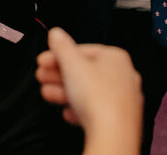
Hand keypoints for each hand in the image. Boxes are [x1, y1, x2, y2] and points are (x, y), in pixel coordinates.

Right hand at [36, 28, 141, 151]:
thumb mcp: (72, 65)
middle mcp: (123, 75)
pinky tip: (68, 112)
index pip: (83, 50)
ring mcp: (122, 97)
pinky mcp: (118, 117)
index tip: (44, 60)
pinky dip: (79, 109)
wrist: (112, 133)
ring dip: (65, 91)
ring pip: (89, 91)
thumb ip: (62, 47)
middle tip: (42, 76)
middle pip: (85, 71)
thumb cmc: (99, 98)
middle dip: (59, 74)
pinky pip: (95, 109)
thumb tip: (57, 34)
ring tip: (48, 93)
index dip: (59, 55)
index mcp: (115, 57)